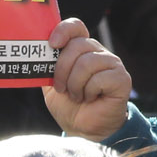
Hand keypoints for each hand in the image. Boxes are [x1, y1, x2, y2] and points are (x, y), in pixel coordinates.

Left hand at [41, 19, 132, 140]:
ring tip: (76, 96)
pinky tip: (91, 98)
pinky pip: (100, 78)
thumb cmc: (69, 105)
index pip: (76, 27)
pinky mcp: (122, 79)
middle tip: (61, 87)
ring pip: (87, 62)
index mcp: (81, 50)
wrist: (84, 129)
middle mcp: (98, 53)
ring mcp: (112, 64)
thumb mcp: (50, 84)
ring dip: (75, 84)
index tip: (52, 44)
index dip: (63, 30)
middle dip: (62, 69)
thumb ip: (46, 66)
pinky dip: (89, 92)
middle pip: (78, 45)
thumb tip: (34, 53)